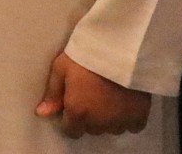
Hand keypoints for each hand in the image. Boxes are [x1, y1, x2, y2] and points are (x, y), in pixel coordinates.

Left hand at [35, 52, 150, 138]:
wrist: (119, 49)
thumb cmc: (85, 55)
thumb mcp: (61, 68)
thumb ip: (52, 94)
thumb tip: (42, 113)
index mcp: (78, 112)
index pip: (71, 131)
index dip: (69, 120)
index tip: (73, 105)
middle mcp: (99, 123)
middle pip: (91, 129)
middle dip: (89, 117)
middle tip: (91, 95)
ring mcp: (120, 122)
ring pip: (111, 128)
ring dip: (107, 118)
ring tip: (107, 96)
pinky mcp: (140, 116)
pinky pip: (132, 127)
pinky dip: (128, 118)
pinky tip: (123, 102)